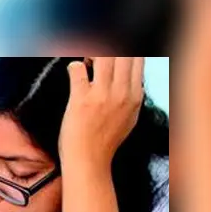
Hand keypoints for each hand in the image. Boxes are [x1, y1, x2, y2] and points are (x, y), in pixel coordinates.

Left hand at [58, 57, 144, 172]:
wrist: (88, 161)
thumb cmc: (105, 141)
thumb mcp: (130, 118)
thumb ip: (133, 97)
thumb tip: (133, 82)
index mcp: (135, 95)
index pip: (137, 59)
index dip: (124, 52)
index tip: (113, 57)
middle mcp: (122, 92)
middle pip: (122, 54)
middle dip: (108, 50)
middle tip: (96, 58)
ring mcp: (102, 95)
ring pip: (102, 55)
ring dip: (91, 54)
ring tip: (86, 63)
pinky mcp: (81, 99)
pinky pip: (77, 68)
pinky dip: (74, 66)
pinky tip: (73, 73)